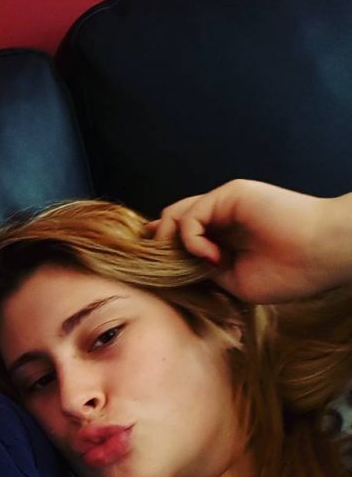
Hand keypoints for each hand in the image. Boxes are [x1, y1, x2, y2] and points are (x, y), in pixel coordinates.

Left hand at [148, 179, 351, 302]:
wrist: (324, 255)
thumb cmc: (290, 273)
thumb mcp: (233, 281)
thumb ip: (203, 272)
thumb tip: (172, 271)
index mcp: (224, 235)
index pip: (181, 236)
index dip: (162, 251)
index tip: (152, 271)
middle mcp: (222, 215)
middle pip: (172, 223)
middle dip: (159, 247)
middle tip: (162, 270)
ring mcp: (225, 203)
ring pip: (175, 215)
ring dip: (172, 244)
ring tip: (191, 265)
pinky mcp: (230, 194)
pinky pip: (191, 216)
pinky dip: (191, 239)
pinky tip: (212, 257)